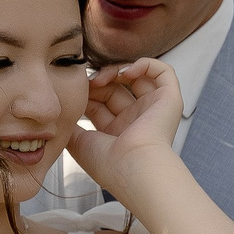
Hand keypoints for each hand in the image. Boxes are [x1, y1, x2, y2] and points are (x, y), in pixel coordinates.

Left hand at [67, 58, 183, 197]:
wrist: (135, 169)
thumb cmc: (109, 164)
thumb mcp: (79, 144)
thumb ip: (71, 126)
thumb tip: (63, 113)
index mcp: (117, 133)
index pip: (101, 103)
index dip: (88, 93)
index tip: (77, 91)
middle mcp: (136, 121)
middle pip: (116, 89)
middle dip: (99, 82)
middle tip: (89, 83)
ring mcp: (153, 109)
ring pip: (138, 78)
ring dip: (117, 71)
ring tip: (104, 77)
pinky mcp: (170, 100)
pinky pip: (163, 72)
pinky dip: (145, 65)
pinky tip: (126, 73)